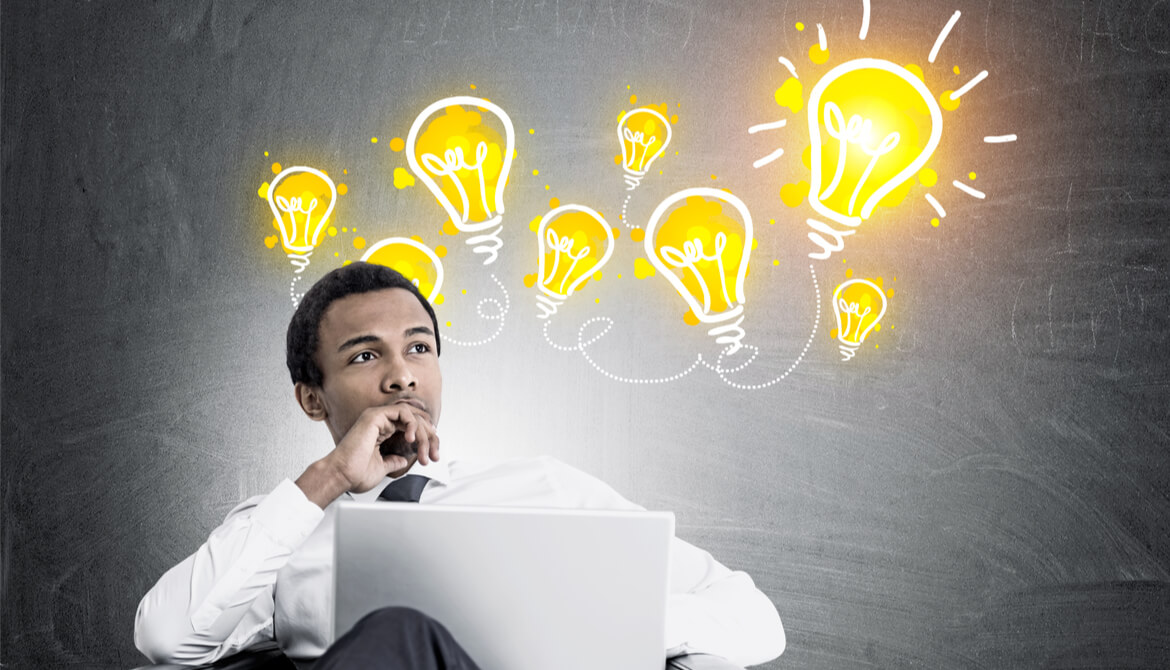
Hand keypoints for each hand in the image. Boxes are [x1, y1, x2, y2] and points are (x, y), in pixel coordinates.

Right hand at [296, 404, 438, 507]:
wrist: (341, 476)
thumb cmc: (354, 474)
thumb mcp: (382, 468)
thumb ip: (393, 461)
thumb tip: (402, 459)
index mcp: (381, 432)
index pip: (410, 428)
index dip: (426, 439)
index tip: (433, 453)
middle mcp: (379, 422)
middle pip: (415, 420)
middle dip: (429, 438)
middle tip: (434, 455)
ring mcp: (377, 418)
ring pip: (412, 416)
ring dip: (423, 434)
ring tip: (424, 451)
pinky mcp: (375, 417)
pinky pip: (403, 412)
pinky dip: (412, 424)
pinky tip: (411, 439)